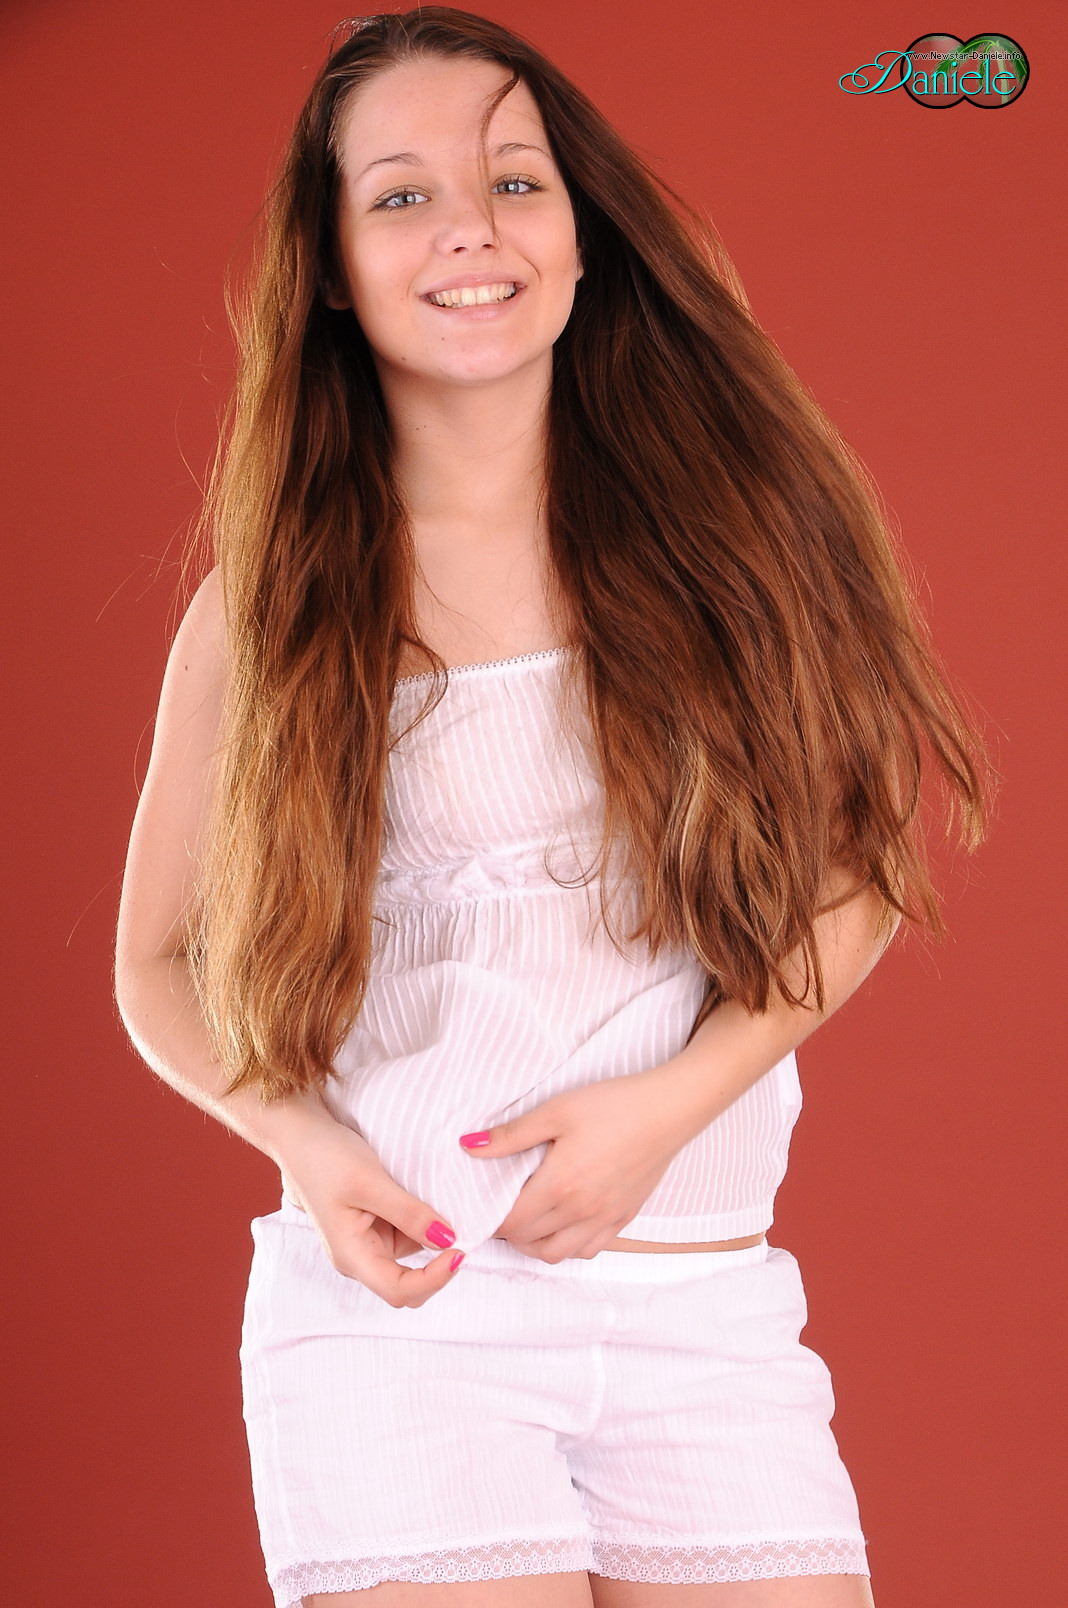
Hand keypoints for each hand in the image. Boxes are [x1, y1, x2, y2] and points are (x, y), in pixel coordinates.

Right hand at [277, 1111, 464, 1306]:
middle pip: (408, 1283)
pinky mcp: (375, 1223)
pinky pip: (408, 1233)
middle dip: (438, 1266)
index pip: (400, 1290)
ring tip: (453, 1210)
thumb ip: (409, 1213)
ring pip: (413, 1256)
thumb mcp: (370, 1182)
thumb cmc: (326, 1158)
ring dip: (435, 1241)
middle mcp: (360, 1256)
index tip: (460, 1250)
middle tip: (465, 1234)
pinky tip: (436, 1199)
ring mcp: (368, 1240)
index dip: (434, 1278)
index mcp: (352, 1256)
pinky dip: (426, 1222)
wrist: (301, 1134)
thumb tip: (447, 1240)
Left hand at [462, 1065, 696, 1261]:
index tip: (482, 1205)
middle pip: (529, 1242)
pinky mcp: (624, 1217)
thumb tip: (469, 1146)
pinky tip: (564, 1222)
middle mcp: (581, 1212)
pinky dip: (569, 1245)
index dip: (490, 1220)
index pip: (511, 1224)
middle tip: (501, 1207)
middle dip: (508, 1231)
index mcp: (559, 1186)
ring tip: (529, 1218)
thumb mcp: (556, 1110)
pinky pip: (589, 1250)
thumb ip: (511, 1135)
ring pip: (558, 1254)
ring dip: (536, 1244)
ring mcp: (605, 1219)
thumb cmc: (612, 1105)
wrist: (667, 1110)